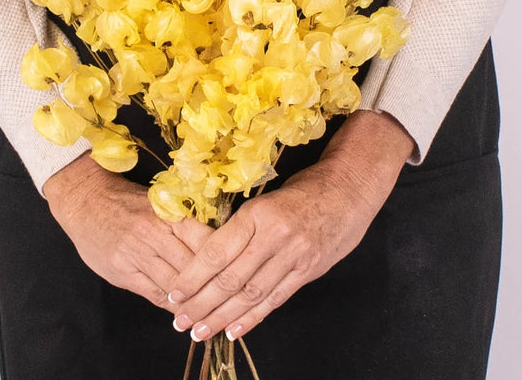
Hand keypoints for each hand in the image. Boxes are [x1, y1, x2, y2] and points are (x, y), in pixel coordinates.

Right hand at [44, 152, 214, 311]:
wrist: (85, 201)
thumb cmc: (126, 201)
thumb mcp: (158, 203)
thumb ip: (182, 223)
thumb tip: (214, 241)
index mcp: (168, 213)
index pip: (204, 239)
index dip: (223, 258)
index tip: (238, 269)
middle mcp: (155, 233)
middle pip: (193, 264)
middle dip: (212, 282)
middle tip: (231, 296)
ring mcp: (137, 254)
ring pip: (175, 283)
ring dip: (194, 298)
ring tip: (211, 309)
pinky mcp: (123, 272)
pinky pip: (154, 293)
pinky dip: (171, 303)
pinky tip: (183, 309)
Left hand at [168, 109, 414, 341]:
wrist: (348, 191)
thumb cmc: (302, 190)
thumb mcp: (266, 198)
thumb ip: (243, 226)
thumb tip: (209, 254)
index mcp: (258, 213)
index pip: (217, 252)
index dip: (193, 276)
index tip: (174, 293)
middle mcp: (275, 237)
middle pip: (231, 279)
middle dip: (202, 303)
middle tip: (180, 321)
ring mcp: (294, 256)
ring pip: (251, 294)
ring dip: (223, 317)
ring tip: (200, 331)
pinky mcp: (308, 271)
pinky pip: (275, 299)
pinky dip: (253, 318)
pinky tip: (234, 330)